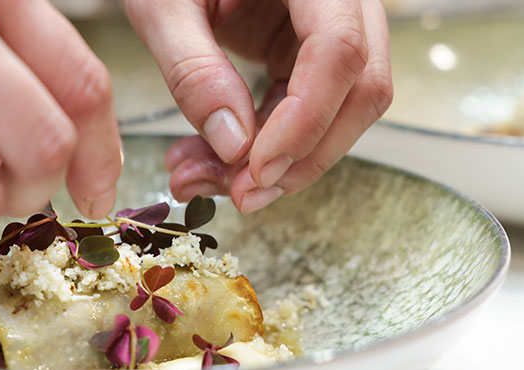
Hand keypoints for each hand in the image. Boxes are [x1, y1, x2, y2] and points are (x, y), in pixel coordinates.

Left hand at [123, 0, 391, 212]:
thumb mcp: (162, 4)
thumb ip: (193, 69)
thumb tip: (234, 146)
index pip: (339, 48)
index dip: (305, 118)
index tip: (257, 169)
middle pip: (361, 89)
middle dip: (303, 156)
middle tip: (239, 196)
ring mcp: (328, 25)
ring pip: (339, 111)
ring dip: (280, 161)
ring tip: (202, 179)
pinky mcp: (304, 50)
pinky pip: (305, 110)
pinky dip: (264, 146)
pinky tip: (211, 161)